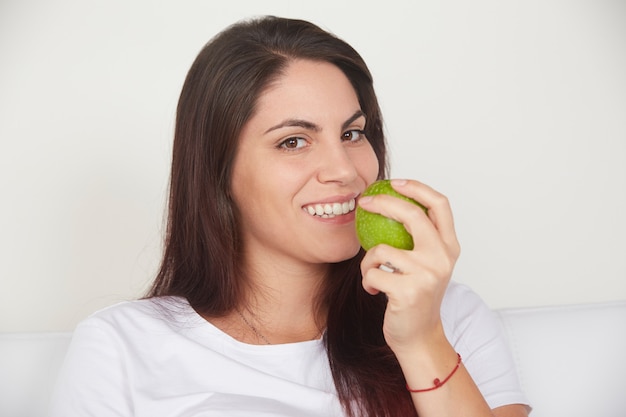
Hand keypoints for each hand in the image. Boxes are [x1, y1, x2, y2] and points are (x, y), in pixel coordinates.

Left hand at [359, 179, 460, 354]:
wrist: (419, 337)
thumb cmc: (416, 296)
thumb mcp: (426, 264)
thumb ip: (419, 238)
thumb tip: (389, 202)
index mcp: (449, 247)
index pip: (440, 204)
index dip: (417, 187)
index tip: (395, 182)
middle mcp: (443, 257)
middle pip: (412, 214)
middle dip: (383, 203)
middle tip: (363, 202)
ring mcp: (427, 274)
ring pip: (381, 250)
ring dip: (368, 261)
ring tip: (371, 272)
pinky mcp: (408, 291)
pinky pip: (372, 272)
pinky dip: (367, 280)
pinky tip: (373, 290)